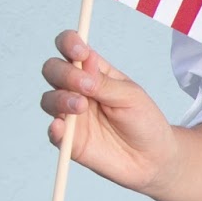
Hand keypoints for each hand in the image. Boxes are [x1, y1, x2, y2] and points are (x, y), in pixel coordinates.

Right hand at [40, 29, 177, 196]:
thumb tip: (84, 60)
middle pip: (53, 70)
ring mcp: (71, 115)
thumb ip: (105, 82)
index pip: (70, 48)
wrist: (152, 158)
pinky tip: (61, 126)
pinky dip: (55, 128)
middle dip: (64, 73)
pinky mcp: (70, 140)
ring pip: (48, 99)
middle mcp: (77, 90)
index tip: (80, 51)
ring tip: (81, 107)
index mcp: (93, 72)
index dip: (69, 43)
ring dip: (60, 99)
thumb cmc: (144, 120)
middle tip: (86, 87)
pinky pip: (54, 132)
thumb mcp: (131, 96)